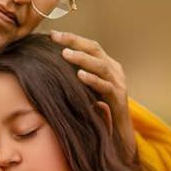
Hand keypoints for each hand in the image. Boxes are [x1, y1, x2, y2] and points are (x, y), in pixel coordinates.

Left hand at [50, 31, 136, 160]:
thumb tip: (51, 64)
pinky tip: (79, 76)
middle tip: (56, 38)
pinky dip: (92, 80)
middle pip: (95, 49)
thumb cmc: (98, 112)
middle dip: (74, 41)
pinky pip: (106, 86)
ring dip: (82, 58)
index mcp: (108, 65)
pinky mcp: (119, 99)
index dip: (72, 38)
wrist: (119, 135)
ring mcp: (119, 84)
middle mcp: (115, 71)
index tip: (52, 34)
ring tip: (65, 54)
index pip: (90, 46)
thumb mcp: (86, 90)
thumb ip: (76, 77)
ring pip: (101, 65)